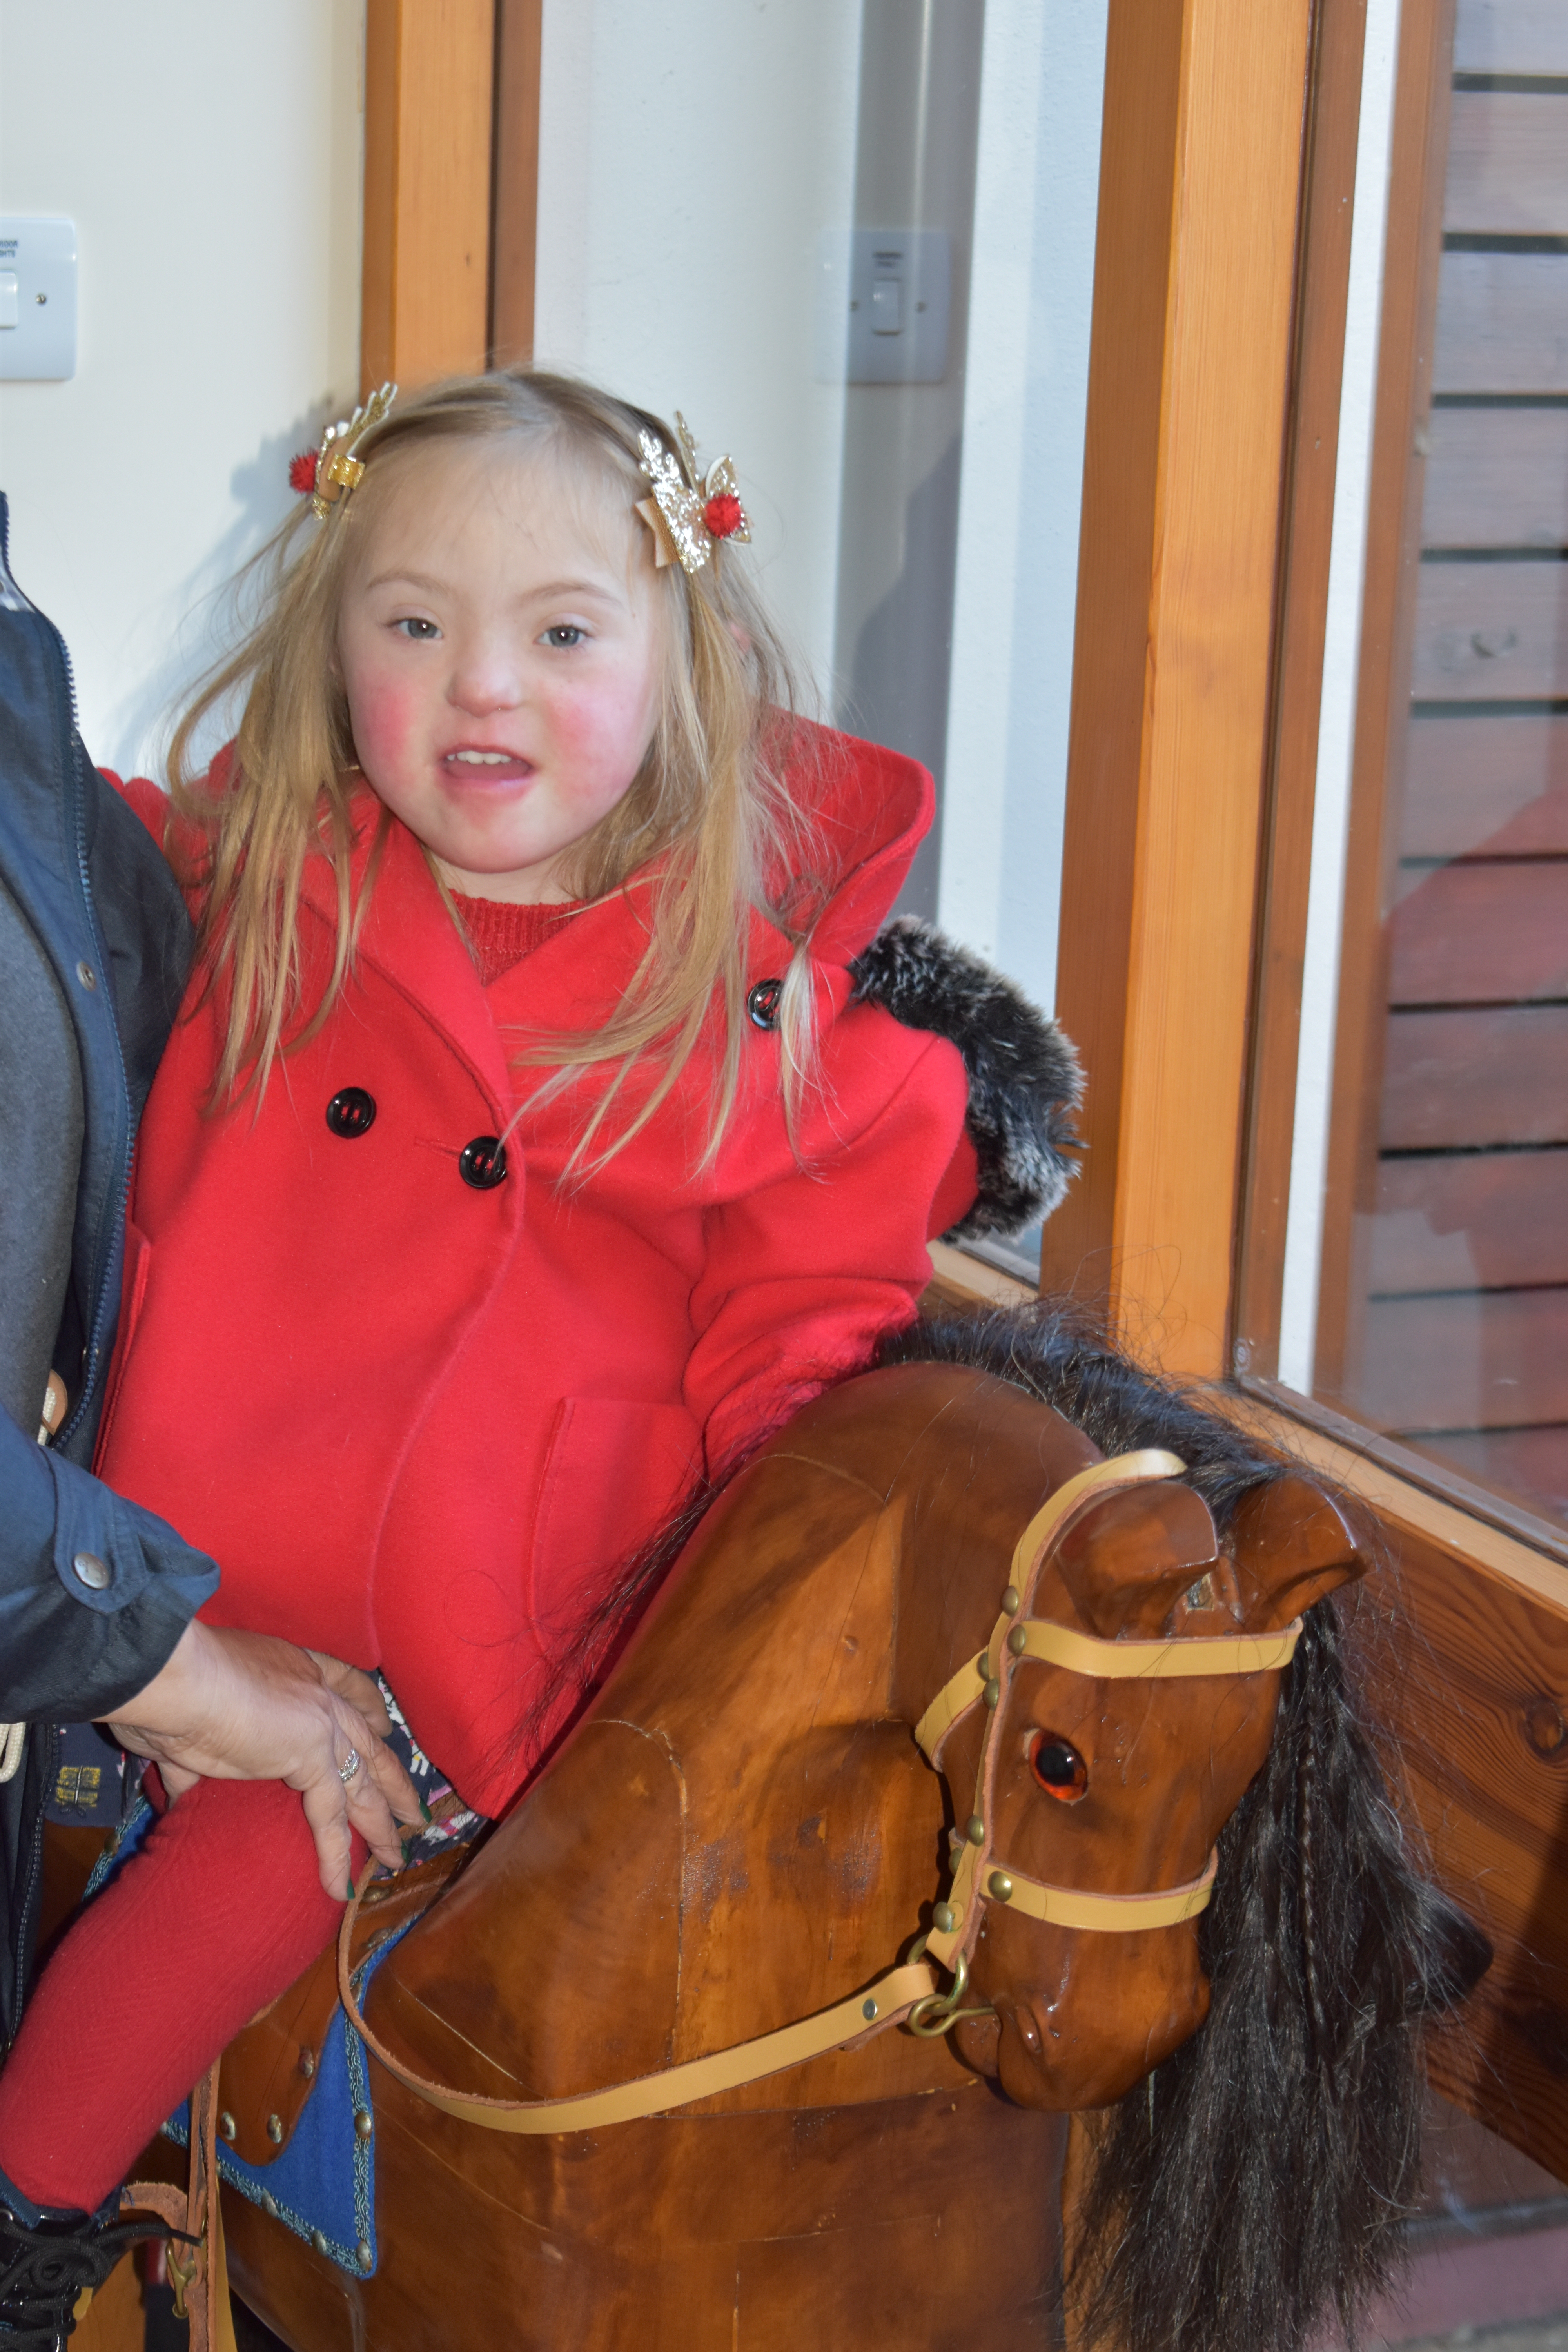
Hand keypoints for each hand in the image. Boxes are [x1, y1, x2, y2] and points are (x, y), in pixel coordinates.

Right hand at [103, 1621, 424, 1896]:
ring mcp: (320, 1725)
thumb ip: (198, 1763)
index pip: (347, 1687)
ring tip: (398, 1852)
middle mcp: (316, 1693)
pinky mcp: (311, 1757)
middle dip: (391, 1777)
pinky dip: (334, 1855)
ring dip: (381, 1822)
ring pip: (362, 1783)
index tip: (385, 1725)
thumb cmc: (170, 1691)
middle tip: (412, 1806)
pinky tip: (340, 1887)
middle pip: (368, 1742)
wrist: (176, 1678)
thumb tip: (182, 1798)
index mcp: (293, 1670)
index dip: (369, 1708)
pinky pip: (330, 1816)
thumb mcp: (191, 1726)